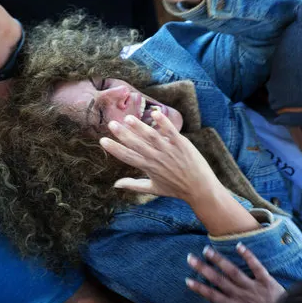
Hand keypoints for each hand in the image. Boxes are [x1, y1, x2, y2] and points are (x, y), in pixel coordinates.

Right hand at [99, 111, 220, 204]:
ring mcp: (169, 150)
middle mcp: (156, 158)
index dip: (114, 149)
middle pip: (136, 144)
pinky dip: (163, 123)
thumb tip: (115, 185)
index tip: (102, 140)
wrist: (199, 188)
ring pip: (151, 136)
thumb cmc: (175, 188)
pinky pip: (171, 132)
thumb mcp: (153, 189)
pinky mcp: (181, 144)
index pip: (127, 157)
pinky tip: (155, 113)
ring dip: (139, 127)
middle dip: (123, 134)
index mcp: (148, 168)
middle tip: (111, 124)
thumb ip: (133, 185)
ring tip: (128, 118)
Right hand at [186, 242, 284, 302]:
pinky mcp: (266, 281)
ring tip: (207, 250)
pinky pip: (256, 267)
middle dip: (203, 269)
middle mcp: (240, 295)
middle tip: (191, 258)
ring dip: (219, 260)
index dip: (200, 288)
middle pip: (218, 280)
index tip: (188, 280)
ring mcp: (253, 287)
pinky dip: (248, 256)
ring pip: (233, 272)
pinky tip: (238, 245)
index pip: (213, 296)